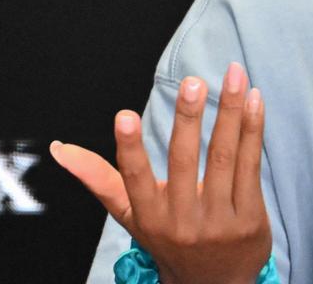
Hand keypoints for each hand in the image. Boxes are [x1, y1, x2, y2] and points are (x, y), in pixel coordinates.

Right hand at [51, 62, 270, 283]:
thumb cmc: (171, 237)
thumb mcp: (134, 216)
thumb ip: (101, 179)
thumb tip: (60, 148)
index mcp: (149, 217)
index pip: (135, 179)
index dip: (129, 148)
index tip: (124, 115)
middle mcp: (182, 221)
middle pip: (185, 161)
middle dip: (188, 118)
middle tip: (191, 82)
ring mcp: (219, 221)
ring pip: (224, 156)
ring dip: (229, 112)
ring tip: (232, 75)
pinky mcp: (250, 218)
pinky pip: (251, 165)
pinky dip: (252, 130)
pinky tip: (253, 100)